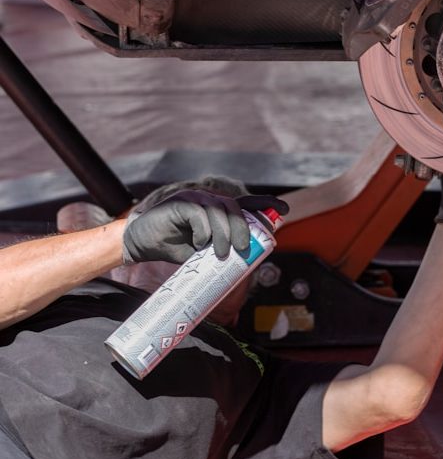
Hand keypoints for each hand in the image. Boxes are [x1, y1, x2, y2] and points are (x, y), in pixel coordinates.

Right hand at [122, 191, 288, 264]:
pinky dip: (203, 231)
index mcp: (217, 210)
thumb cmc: (174, 248)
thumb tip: (245, 260)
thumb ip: (222, 249)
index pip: (246, 204)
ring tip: (220, 254)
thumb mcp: (204, 252)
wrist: (141, 245)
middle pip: (236, 209)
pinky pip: (199, 214)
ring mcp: (195, 199)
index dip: (266, 204)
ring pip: (220, 211)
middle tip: (243, 249)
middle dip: (244, 229)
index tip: (285, 210)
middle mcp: (209, 200)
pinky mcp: (180, 203)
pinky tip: (198, 243)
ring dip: (224, 235)